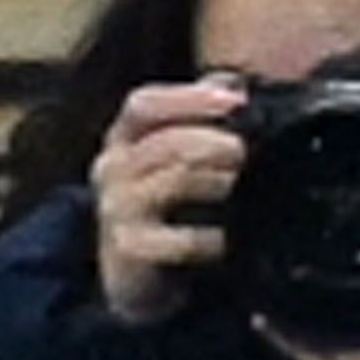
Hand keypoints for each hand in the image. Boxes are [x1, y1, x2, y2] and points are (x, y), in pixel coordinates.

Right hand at [87, 76, 251, 324]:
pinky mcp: (129, 249)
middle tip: (246, 151)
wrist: (137, 277)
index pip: (145, 104)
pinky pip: (177, 240)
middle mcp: (113, 167)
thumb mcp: (175, 156)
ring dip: (215, 182)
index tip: (235, 100)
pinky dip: (207, 238)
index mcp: (124, 137)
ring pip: (172, 182)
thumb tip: (237, 83)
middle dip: (213, 143)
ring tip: (242, 185)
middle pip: (166, 143)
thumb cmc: (162, 207)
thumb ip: (200, 115)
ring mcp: (117, 208)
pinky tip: (224, 239)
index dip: (189, 98)